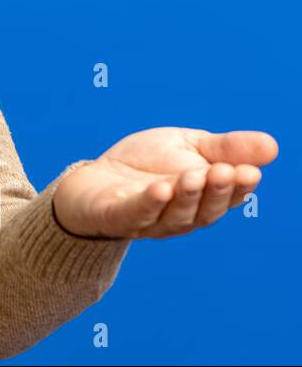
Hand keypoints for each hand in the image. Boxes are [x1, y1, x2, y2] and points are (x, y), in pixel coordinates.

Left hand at [52, 127, 277, 238]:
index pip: (227, 197)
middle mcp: (181, 216)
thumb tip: (272, 146)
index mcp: (202, 199)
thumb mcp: (188, 147)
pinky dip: (150, 203)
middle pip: (205, 210)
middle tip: (227, 171)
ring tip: (195, 175)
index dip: (240, 187)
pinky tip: (160, 189)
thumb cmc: (146, 165)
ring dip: (187, 195)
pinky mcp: (119, 217)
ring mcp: (150, 221)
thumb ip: (225, 148)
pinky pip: (137, 213)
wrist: (94, 179)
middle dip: (217, 191)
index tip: (250, 171)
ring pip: (175, 214)